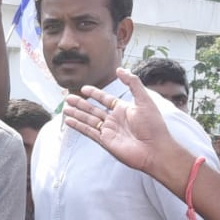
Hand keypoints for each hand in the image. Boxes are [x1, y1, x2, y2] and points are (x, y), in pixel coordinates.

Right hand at [64, 68, 179, 174]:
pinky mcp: (105, 141)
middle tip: (68, 98)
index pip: (105, 99)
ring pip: (89, 120)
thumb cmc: (154, 126)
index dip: (95, 93)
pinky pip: (89, 131)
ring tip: (65, 108)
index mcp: (124, 109)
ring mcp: (109, 131)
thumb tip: (120, 69)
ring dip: (77, 114)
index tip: (84, 88)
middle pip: (93, 109)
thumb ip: (132, 83)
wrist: (155, 150)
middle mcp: (115, 120)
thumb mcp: (144, 100)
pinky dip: (78, 126)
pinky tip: (69, 121)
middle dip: (81, 104)